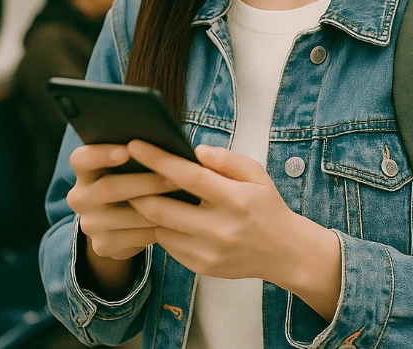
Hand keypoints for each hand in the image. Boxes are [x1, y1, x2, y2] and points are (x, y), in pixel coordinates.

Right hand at [67, 143, 180, 293]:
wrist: (124, 227)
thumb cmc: (137, 184)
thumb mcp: (132, 169)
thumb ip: (142, 156)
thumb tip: (170, 148)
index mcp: (85, 171)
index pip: (81, 159)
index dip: (101, 153)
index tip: (128, 150)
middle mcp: (80, 197)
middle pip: (109, 187)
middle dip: (147, 182)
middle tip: (176, 178)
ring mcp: (89, 224)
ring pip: (126, 215)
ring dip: (158, 207)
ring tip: (186, 200)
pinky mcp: (102, 245)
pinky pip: (135, 237)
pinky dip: (159, 228)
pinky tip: (178, 222)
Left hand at [125, 142, 340, 318]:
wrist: (285, 252)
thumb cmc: (267, 207)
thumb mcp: (257, 175)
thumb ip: (227, 160)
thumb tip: (195, 151)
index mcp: (236, 200)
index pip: (189, 176)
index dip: (158, 160)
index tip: (136, 145)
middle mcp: (220, 229)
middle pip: (160, 208)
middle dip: (138, 190)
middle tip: (128, 176)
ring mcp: (209, 252)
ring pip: (159, 228)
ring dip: (150, 211)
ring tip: (147, 197)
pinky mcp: (202, 267)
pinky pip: (169, 246)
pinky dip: (164, 230)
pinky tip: (170, 220)